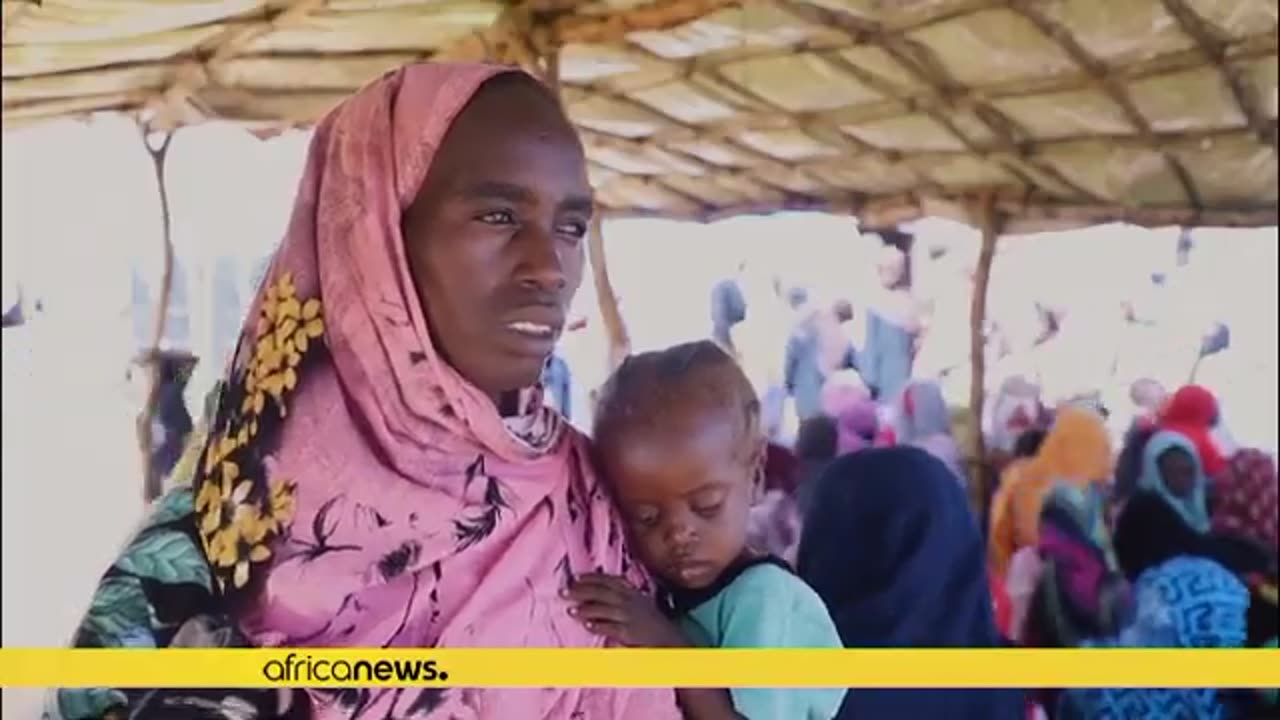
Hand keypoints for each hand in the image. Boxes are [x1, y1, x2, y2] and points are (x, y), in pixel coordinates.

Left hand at [564, 573, 686, 647]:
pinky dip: (599, 626)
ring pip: (604, 609)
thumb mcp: (640, 601)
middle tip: (564, 592)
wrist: (670, 639)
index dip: (590, 578)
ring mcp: (630, 616)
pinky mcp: (630, 632)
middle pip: (602, 592)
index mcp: (631, 592)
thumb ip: (623, 594)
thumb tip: (601, 589)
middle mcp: (630, 601)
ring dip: (586, 609)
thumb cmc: (652, 621)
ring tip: (571, 611)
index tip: (574, 577)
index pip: (608, 580)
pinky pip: (611, 628)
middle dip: (582, 591)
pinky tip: (587, 626)